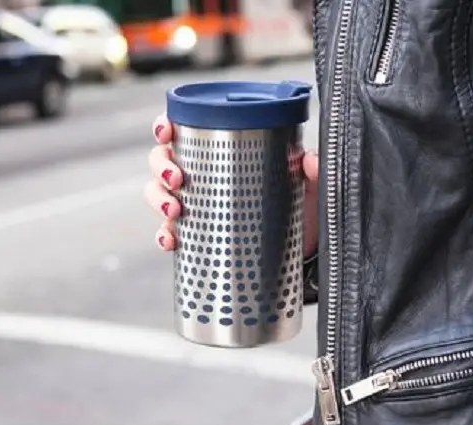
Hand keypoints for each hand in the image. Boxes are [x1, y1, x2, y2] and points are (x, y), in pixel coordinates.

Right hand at [145, 114, 319, 257]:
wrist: (307, 250)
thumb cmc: (305, 205)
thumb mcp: (312, 184)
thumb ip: (315, 169)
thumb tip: (309, 160)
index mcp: (227, 150)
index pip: (186, 130)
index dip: (165, 126)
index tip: (166, 131)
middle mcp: (207, 175)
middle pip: (163, 160)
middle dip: (161, 166)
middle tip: (178, 178)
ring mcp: (201, 206)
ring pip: (159, 193)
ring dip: (158, 198)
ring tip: (176, 209)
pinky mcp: (201, 237)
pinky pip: (170, 232)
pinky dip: (164, 235)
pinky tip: (170, 240)